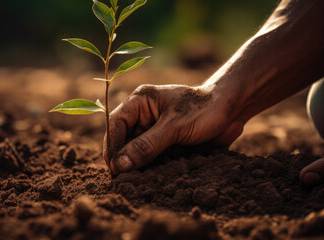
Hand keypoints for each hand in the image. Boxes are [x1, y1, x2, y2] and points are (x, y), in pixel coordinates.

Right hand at [103, 84, 244, 173]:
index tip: (115, 168)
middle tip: (124, 180)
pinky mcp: (164, 142)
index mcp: (140, 102)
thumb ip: (147, 146)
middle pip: (123, 140)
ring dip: (137, 166)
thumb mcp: (174, 127)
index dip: (112, 146)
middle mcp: (143, 115)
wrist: (232, 110)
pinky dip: (150, 168)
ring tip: (137, 181)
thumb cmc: (204, 109)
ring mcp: (153, 129)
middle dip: (123, 159)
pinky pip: (150, 157)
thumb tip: (120, 166)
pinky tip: (152, 177)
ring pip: (136, 151)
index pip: (115, 124)